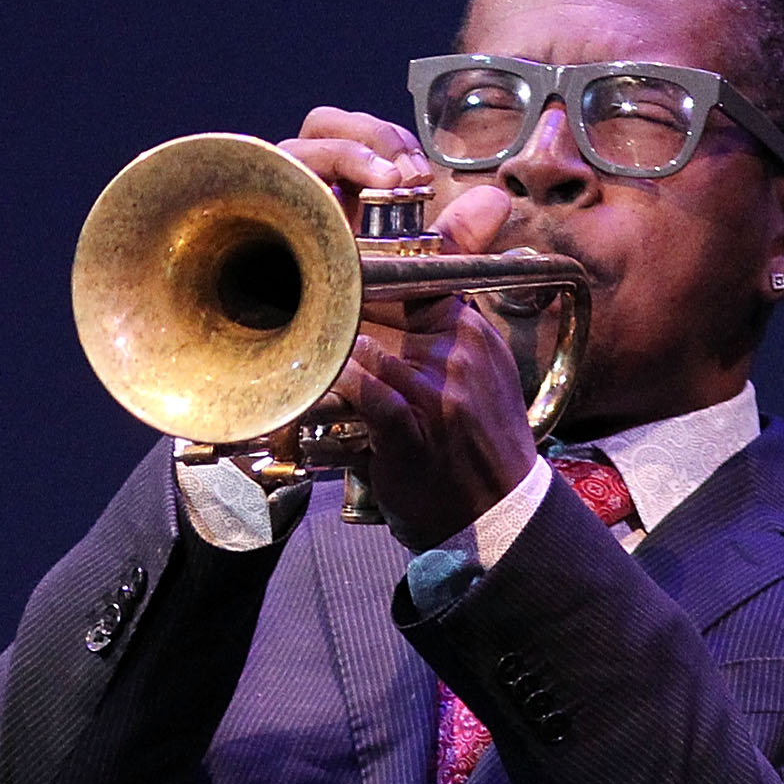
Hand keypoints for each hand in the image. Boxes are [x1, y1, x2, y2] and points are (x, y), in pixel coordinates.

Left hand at [283, 105, 539, 549]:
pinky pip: (362, 392)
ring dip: (319, 356)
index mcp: (469, 332)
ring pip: (358, 346)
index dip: (364, 267)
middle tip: (285, 307)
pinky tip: (311, 397)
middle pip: (378, 300)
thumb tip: (414, 279)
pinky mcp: (411, 430)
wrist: (497, 516)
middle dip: (328, 305)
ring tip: (288, 359)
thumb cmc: (476, 447)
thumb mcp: (477, 374)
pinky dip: (331, 392)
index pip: (417, 272)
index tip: (328, 270)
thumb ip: (443, 325)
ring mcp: (434, 392)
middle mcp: (456, 352)